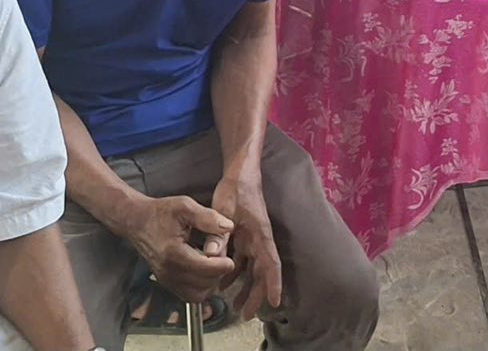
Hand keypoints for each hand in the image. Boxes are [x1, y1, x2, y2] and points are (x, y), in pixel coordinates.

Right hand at [124, 194, 235, 301]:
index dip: (223, 265)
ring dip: (211, 282)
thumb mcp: (185, 206)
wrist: (137, 221)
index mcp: (173, 253)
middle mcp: (168, 271)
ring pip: (198, 295)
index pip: (205, 269)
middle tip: (221, 257)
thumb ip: (207, 217)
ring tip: (213, 264)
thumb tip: (228, 227)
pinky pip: (189, 295)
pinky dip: (201, 288)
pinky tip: (204, 271)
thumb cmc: (161, 212)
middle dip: (218, 273)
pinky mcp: (166, 283)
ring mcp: (166, 280)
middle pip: (204, 284)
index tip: (230, 257)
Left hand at [212, 174, 283, 319]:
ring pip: (253, 269)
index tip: (275, 302)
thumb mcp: (223, 210)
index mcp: (260, 234)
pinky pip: (243, 260)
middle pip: (262, 272)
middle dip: (257, 295)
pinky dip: (236, 273)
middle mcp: (260, 240)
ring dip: (246, 287)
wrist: (240, 173)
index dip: (273, 283)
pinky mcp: (245, 237)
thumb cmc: (235, 189)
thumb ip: (218, 234)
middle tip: (246, 315)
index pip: (271, 263)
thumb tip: (213, 257)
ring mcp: (253, 239)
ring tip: (236, 307)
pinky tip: (224, 284)